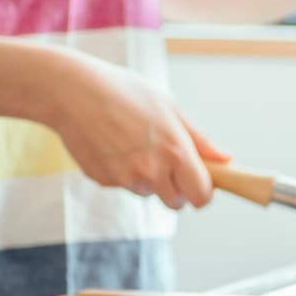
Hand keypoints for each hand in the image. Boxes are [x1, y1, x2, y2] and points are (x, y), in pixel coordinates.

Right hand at [43, 51, 228, 209]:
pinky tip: (112, 145)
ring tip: (133, 143)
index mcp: (176, 153)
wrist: (71, 91)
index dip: (203, 192)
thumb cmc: (124, 92)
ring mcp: (125, 179)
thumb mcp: (169, 108)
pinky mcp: (103, 180)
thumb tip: (225, 159)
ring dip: (147, 178)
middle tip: (166, 161)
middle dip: (176, 188)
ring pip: (147, 192)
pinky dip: (122, 172)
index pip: (202, 197)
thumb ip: (199, 140)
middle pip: (176, 203)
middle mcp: (152, 172)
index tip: (200, 182)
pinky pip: (123, 185)